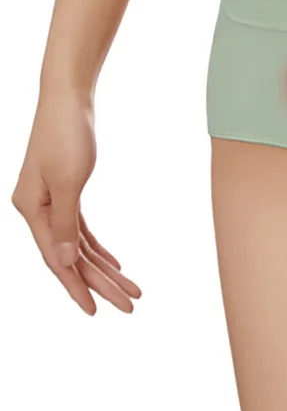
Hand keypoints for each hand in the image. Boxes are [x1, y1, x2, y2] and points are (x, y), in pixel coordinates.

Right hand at [11, 89, 141, 314]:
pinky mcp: (65, 192)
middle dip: (102, 283)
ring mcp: (50, 201)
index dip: (77, 288)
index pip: (57, 260)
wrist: (68, 99)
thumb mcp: (68, 181)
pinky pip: (81, 228)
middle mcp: (37, 210)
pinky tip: (115, 262)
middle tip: (130, 304)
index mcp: (32, 210)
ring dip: (105, 268)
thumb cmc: (66, 134)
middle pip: (72, 257)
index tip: (96, 311)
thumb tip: (66, 261)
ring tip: (131, 288)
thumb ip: (65, 223)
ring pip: (80, 245)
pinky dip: (98, 246)